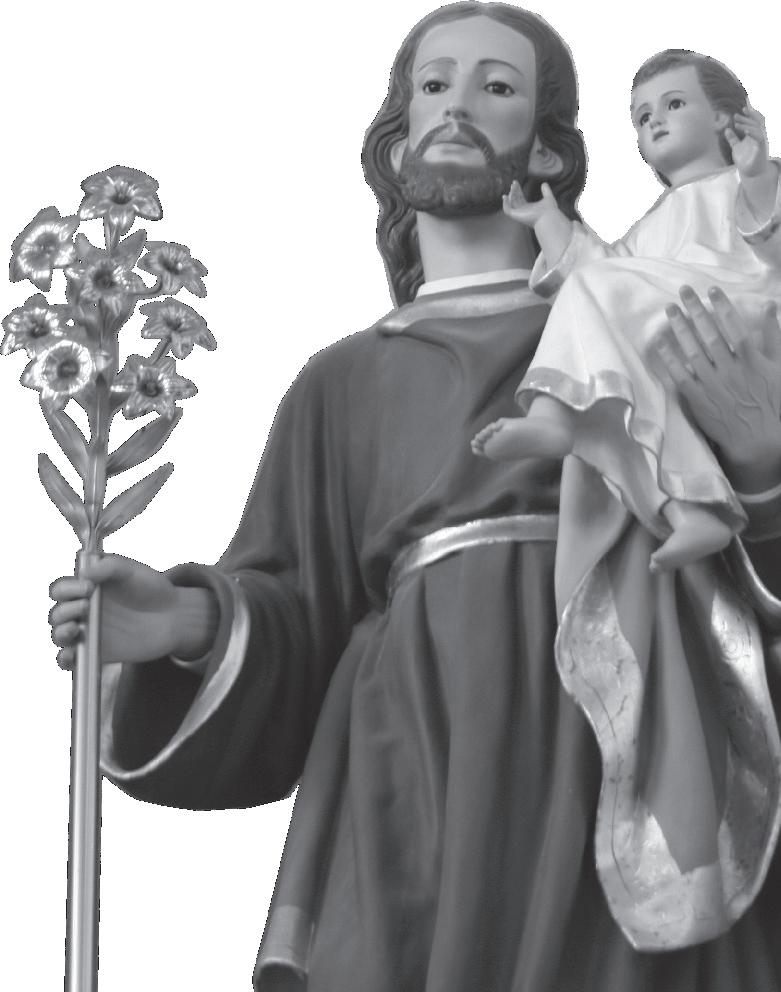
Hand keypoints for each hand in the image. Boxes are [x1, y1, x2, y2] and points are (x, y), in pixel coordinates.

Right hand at [48, 553, 183, 669]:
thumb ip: (110, 566)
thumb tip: (84, 573)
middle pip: (57, 614)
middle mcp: (82, 610)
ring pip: (59, 636)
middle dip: (65, 610)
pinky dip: (65, 659)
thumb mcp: (132, 570)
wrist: (173, 615)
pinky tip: (72, 654)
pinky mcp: (95, 652)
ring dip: (61, 633)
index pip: (61, 589)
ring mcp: (88, 632)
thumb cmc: (150, 589)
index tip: (88, 588)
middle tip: (86, 606)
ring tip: (76, 628)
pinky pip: (70, 660)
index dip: (67, 588)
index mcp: (85, 588)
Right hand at [503, 180, 559, 228]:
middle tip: (514, 183)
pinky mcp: (516, 216)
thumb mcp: (548, 198)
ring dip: (510, 196)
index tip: (515, 182)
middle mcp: (522, 211)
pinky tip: (505, 196)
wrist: (549, 217)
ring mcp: (519, 214)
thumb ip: (546, 191)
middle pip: (514, 200)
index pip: (520, 197)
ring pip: (510, 204)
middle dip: (513, 191)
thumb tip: (544, 183)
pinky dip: (505, 204)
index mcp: (528, 207)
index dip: (517, 190)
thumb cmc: (549, 211)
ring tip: (512, 187)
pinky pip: (507, 210)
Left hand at [653, 286, 780, 491]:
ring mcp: (712, 384)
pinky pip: (680, 375)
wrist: (760, 441)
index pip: (734, 325)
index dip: (722, 306)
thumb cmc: (773, 405)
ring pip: (693, 350)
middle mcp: (730, 369)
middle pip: (709, 333)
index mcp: (751, 359)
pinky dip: (669, 358)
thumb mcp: (779, 368)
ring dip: (680, 328)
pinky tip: (660, 343)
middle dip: (696, 310)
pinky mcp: (698, 399)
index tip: (711, 289)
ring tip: (670, 309)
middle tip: (683, 290)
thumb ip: (773, 337)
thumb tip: (770, 306)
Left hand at [725, 106, 769, 179]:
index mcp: (754, 134)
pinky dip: (753, 133)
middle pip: (756, 122)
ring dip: (747, 124)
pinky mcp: (761, 148)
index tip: (743, 107)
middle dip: (747, 117)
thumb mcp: (736, 147)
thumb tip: (726, 130)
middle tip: (736, 115)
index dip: (750, 113)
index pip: (754, 120)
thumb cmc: (746, 160)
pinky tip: (746, 131)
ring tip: (736, 124)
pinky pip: (759, 138)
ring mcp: (761, 142)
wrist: (751, 173)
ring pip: (757, 128)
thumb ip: (732, 139)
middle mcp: (759, 136)